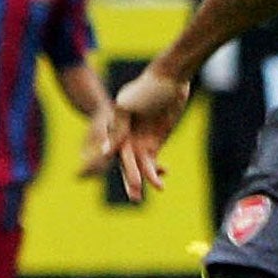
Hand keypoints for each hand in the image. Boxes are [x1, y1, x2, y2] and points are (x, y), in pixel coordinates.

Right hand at [85, 66, 191, 200]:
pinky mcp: (157, 141)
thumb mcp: (126, 105)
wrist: (169, 79)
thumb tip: (108, 152)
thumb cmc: (144, 89)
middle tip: (134, 198)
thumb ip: (118, 128)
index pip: (115, 154)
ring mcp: (143, 140)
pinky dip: (155, 172)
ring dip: (144, 181)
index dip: (120, 169)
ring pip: (141, 166)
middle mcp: (128, 137)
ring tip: (149, 194)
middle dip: (131, 182)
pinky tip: (159, 183)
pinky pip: (154, 161)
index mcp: (117, 129)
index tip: (129, 182)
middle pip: (127, 164)